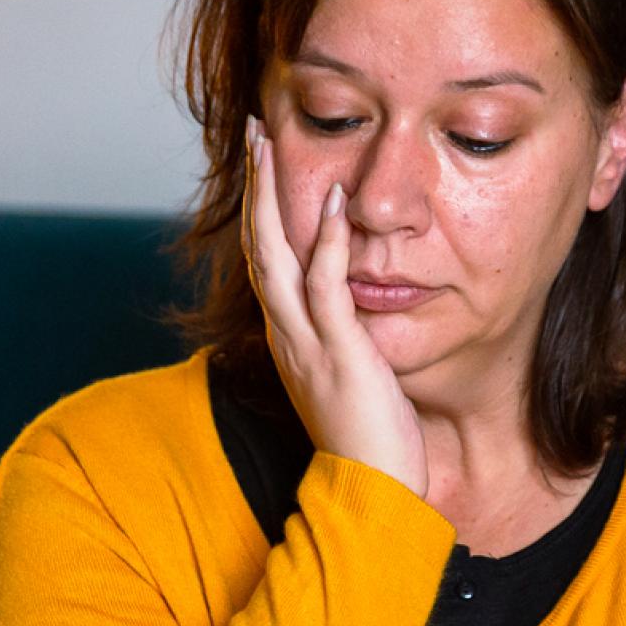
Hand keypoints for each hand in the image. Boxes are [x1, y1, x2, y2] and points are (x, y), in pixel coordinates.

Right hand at [242, 115, 428, 498]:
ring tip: (269, 144)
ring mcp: (306, 342)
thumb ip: (347, 338)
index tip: (265, 164)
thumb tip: (358, 308)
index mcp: (289, 337)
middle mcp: (286, 334)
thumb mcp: (353, 376)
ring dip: (272, 196)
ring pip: (276, 256)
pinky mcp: (338, 352)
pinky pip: (325, 286)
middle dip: (255, 186)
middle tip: (253, 132)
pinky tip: (333, 202)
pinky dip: (327, 241)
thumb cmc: (371, 441)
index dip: (263, 211)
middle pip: (258, 246)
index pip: (267, 261)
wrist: (373, 493)